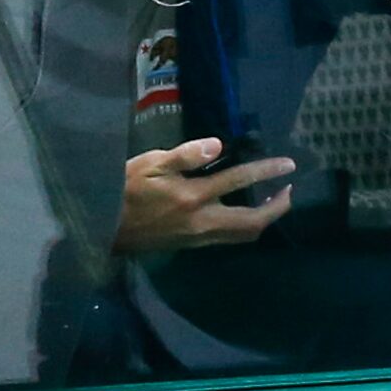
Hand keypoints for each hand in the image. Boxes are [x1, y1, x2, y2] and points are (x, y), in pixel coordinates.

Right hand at [116, 138, 293, 253]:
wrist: (101, 228)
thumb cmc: (122, 189)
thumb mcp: (149, 163)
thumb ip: (185, 154)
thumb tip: (217, 145)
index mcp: (192, 196)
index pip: (240, 180)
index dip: (268, 171)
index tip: (289, 165)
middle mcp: (201, 221)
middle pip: (253, 222)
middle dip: (277, 208)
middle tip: (288, 190)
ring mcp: (198, 237)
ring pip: (243, 235)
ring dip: (264, 220)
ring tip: (274, 202)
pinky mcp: (191, 245)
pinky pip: (228, 239)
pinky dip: (245, 227)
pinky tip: (245, 214)